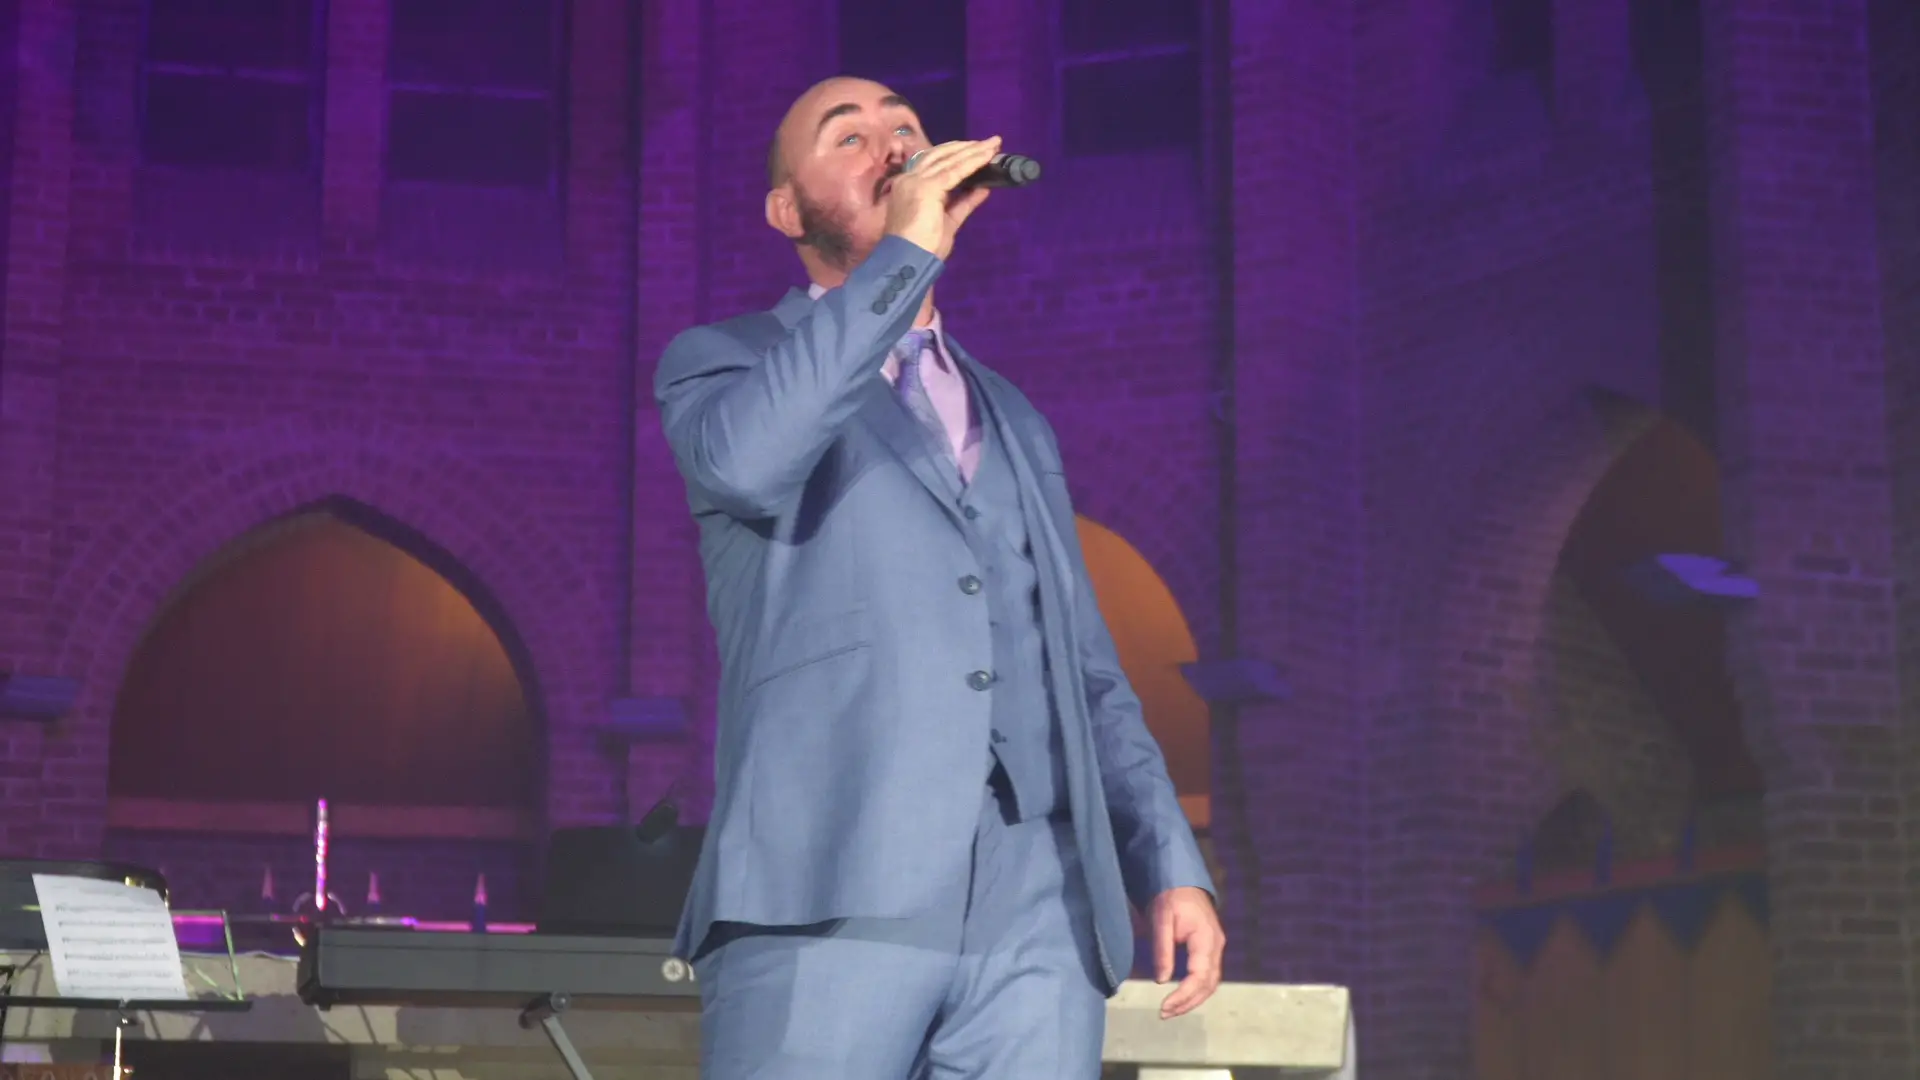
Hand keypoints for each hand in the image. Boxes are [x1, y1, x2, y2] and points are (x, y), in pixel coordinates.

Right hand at [883, 135, 1001, 259]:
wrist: (908, 261)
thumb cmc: (922, 248)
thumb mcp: (948, 221)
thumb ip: (963, 203)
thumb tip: (982, 188)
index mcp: (908, 186)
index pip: (933, 163)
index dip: (956, 155)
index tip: (976, 151)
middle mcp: (909, 179)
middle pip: (940, 155)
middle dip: (966, 148)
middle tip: (989, 143)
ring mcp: (917, 181)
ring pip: (950, 159)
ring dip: (973, 151)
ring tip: (993, 144)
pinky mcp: (928, 187)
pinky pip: (956, 170)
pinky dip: (974, 162)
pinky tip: (988, 156)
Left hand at [1150, 886, 1224, 1018]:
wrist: (1183, 881)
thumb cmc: (1171, 897)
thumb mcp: (1161, 919)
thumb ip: (1163, 949)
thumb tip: (1161, 981)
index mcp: (1206, 939)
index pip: (1200, 976)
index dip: (1183, 995)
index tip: (1164, 1006)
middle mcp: (1216, 947)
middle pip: (1208, 985)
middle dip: (1187, 1003)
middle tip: (1164, 1013)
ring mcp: (1216, 949)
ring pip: (1210, 984)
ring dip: (1192, 1000)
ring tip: (1169, 1010)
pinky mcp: (1210, 950)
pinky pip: (1207, 977)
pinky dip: (1195, 991)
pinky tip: (1180, 997)